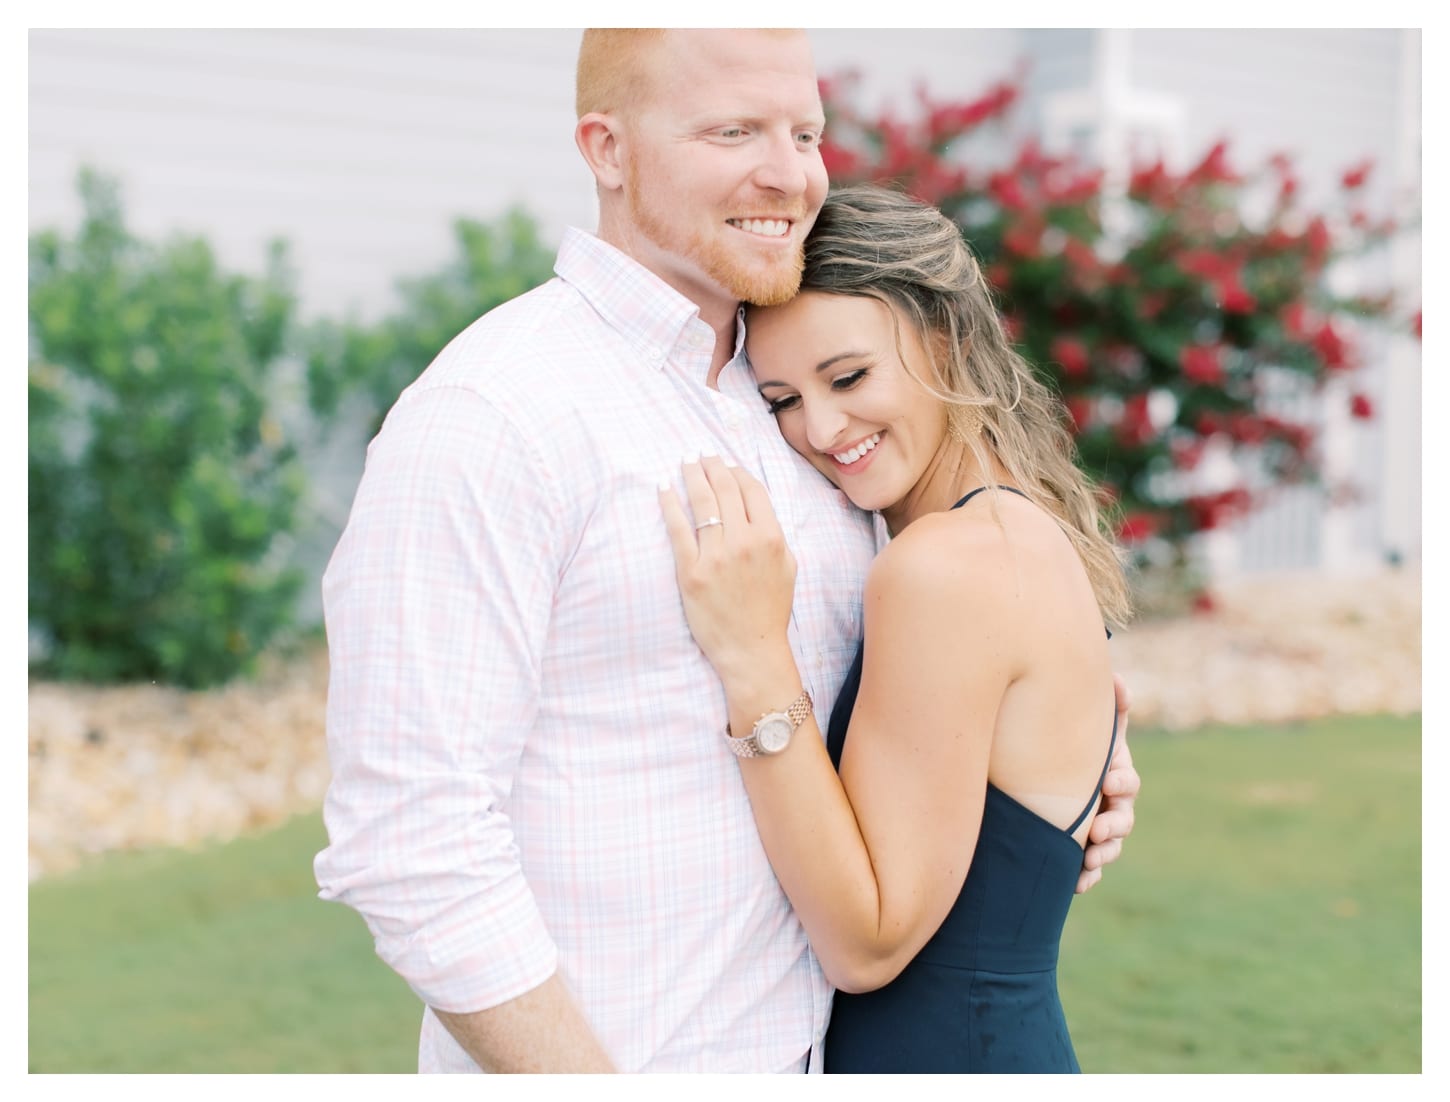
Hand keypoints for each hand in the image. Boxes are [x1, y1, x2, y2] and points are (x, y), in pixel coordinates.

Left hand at [659, 456, 796, 679]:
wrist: (751, 649)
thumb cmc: (770, 610)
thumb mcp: (788, 567)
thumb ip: (776, 534)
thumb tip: (757, 506)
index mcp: (771, 537)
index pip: (752, 490)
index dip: (737, 472)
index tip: (726, 464)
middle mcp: (744, 542)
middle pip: (725, 490)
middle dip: (712, 466)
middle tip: (701, 454)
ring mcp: (715, 556)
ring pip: (702, 503)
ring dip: (692, 476)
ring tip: (685, 463)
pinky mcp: (690, 572)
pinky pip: (677, 529)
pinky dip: (669, 504)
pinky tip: (663, 488)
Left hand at [1077, 672, 1138, 893]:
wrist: (1041, 769)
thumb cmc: (1070, 744)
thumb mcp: (1088, 725)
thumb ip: (1107, 706)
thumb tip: (1119, 680)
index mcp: (1114, 776)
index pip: (1127, 782)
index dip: (1121, 783)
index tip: (1109, 782)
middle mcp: (1111, 806)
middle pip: (1123, 820)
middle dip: (1115, 825)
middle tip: (1099, 828)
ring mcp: (1098, 830)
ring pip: (1110, 847)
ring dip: (1104, 854)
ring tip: (1091, 858)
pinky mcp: (1081, 851)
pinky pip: (1090, 869)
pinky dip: (1087, 877)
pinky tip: (1078, 883)